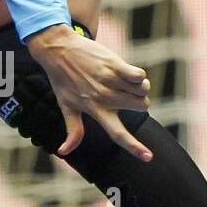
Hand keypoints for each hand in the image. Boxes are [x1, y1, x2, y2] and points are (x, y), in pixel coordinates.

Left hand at [26, 25, 153, 160]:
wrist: (57, 49)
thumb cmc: (62, 79)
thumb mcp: (66, 106)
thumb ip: (73, 130)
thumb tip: (63, 152)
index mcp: (95, 110)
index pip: (117, 133)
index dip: (134, 146)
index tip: (148, 157)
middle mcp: (104, 97)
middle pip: (141, 106)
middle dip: (139, 100)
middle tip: (124, 92)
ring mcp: (109, 80)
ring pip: (143, 90)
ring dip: (139, 86)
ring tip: (123, 80)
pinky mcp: (114, 64)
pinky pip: (139, 75)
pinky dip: (138, 74)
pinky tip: (126, 71)